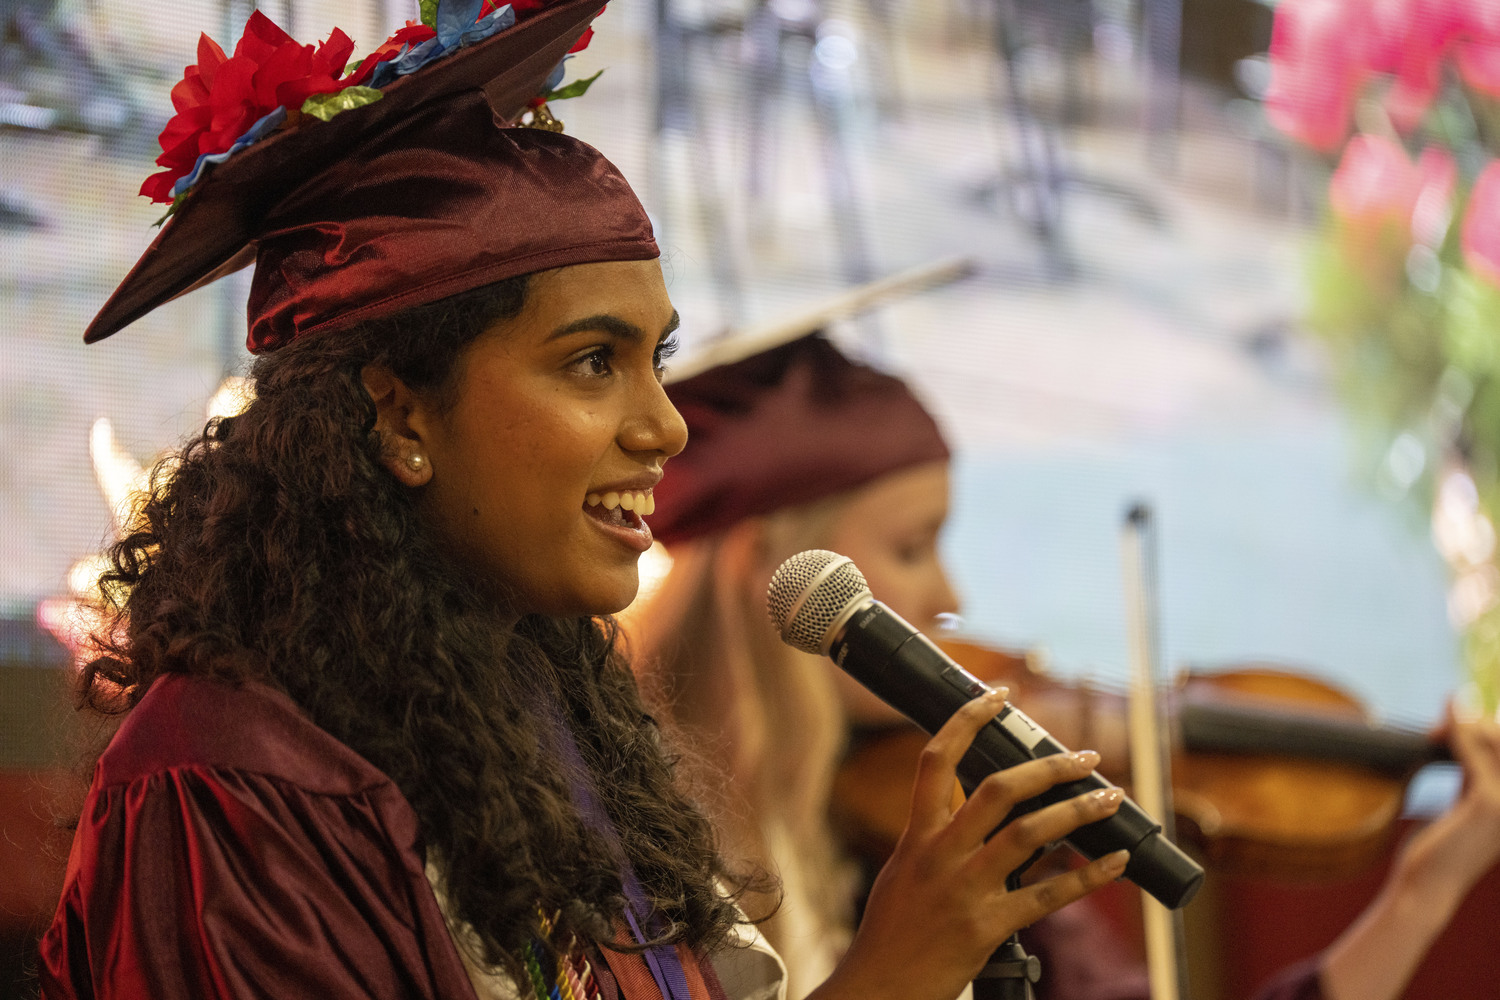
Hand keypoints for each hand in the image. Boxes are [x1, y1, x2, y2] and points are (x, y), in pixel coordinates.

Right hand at [809, 689, 1128, 999]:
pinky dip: (1088, 876)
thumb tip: (974, 813)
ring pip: (1030, 834)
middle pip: (998, 789)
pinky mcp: (988, 927)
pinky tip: (1115, 862)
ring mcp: (966, 890)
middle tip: (1083, 756)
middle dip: (1047, 767)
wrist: (879, 988)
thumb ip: (935, 839)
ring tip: (1109, 797)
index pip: (936, 760)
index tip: (998, 696)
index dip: (967, 721)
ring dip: (1077, 811)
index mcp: (917, 836)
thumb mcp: (903, 872)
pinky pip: (1048, 895)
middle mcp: (941, 855)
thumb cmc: (891, 934)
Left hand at [1388, 711, 1499, 904]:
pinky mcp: (1487, 803)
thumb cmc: (1440, 848)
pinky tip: (1438, 729)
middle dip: (1475, 724)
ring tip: (1435, 730)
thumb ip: (1473, 771)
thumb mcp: (1464, 803)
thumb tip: (1464, 730)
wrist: (1428, 887)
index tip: (1453, 720)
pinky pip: (1471, 754)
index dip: (1487, 728)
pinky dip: (1455, 734)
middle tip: (1436, 729)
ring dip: (1463, 726)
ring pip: (1493, 741)